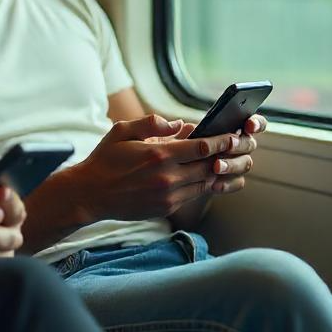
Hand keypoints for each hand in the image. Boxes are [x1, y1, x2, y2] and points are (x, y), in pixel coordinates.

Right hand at [57, 115, 251, 223]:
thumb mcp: (122, 131)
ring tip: (232, 164)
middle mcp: (167, 177)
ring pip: (205, 183)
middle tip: (241, 148)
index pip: (201, 146)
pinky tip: (212, 179)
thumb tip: (178, 124)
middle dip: (226, 156)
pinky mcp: (166, 208)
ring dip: (220, 173)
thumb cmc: (105, 160)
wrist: (90, 194)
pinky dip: (205, 186)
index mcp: (158, 155)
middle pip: (209, 166)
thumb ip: (151, 124)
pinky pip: (193, 195)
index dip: (221, 141)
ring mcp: (168, 195)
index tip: (233, 135)